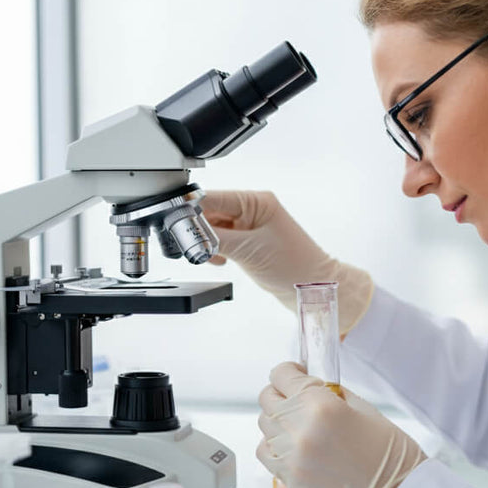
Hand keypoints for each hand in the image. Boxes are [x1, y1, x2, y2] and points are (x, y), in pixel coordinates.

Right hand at [201, 190, 372, 335]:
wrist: (313, 290)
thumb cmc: (294, 267)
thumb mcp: (248, 250)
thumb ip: (214, 238)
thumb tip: (188, 230)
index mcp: (256, 201)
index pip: (212, 198)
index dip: (191, 210)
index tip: (174, 223)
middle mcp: (253, 209)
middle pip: (210, 212)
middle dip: (199, 230)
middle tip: (194, 247)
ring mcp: (251, 226)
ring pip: (214, 228)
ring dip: (207, 243)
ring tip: (214, 257)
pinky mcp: (250, 242)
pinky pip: (222, 241)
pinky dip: (216, 251)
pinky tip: (220, 260)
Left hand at [256, 362, 425, 487]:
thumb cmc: (387, 451)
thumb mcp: (362, 407)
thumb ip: (329, 393)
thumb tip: (307, 385)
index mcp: (320, 405)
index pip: (281, 375)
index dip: (289, 371)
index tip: (297, 374)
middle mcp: (299, 428)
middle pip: (268, 398)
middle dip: (281, 393)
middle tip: (298, 398)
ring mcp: (291, 455)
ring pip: (264, 423)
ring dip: (278, 418)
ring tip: (299, 423)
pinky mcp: (288, 477)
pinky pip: (264, 450)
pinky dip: (274, 443)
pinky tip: (293, 444)